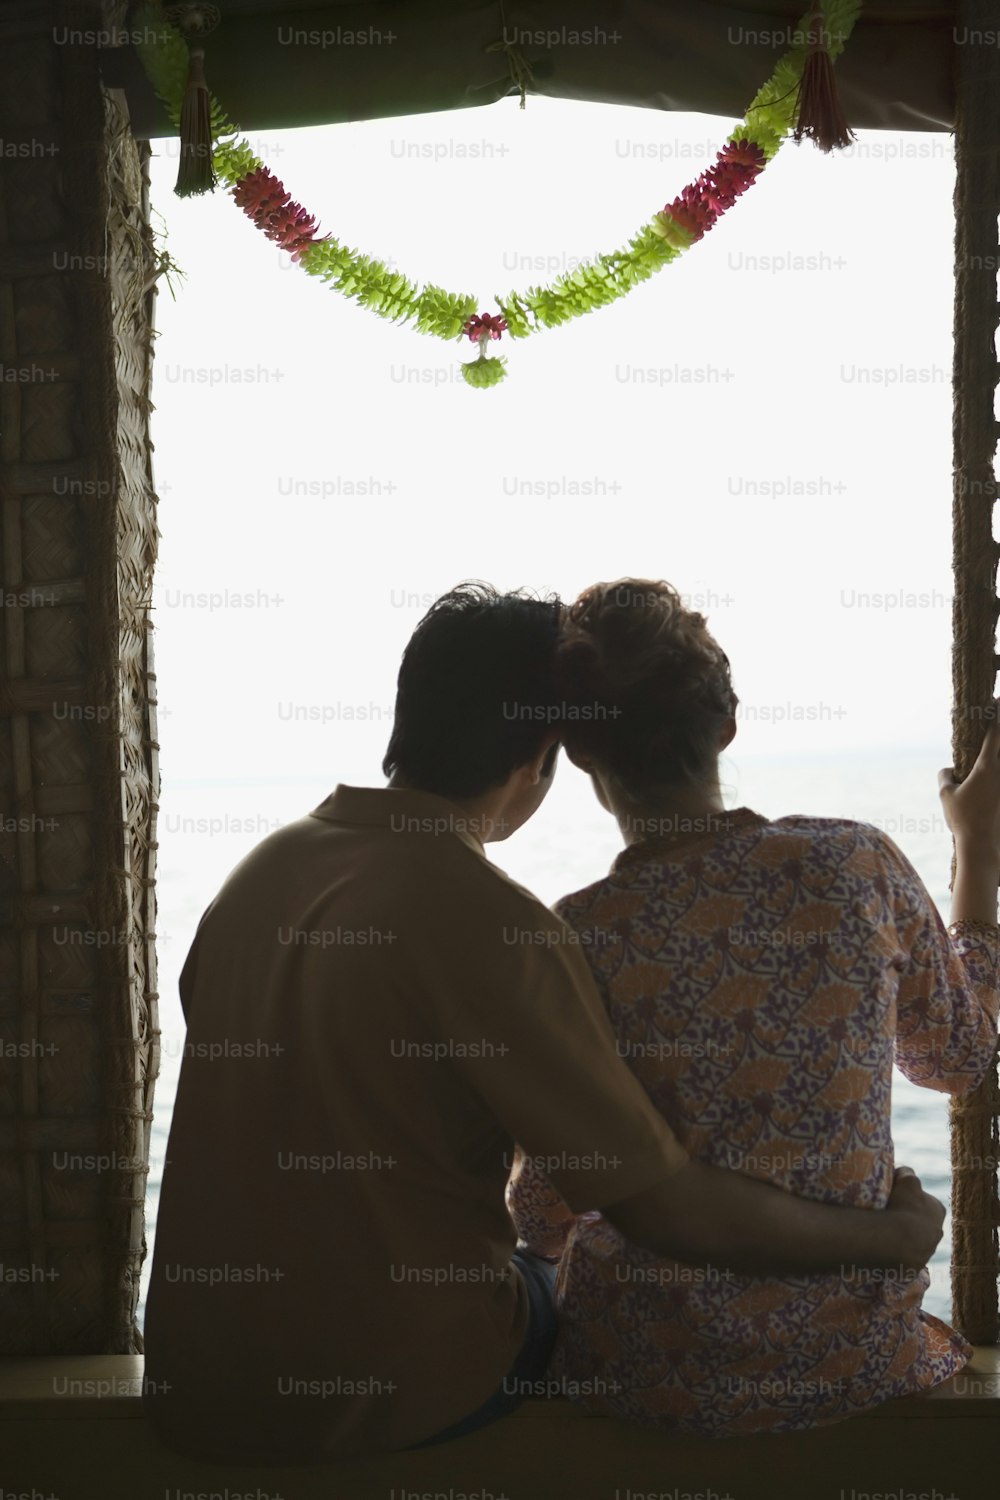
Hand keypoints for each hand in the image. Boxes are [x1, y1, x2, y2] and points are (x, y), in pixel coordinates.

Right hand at [884, 1165, 944, 1270]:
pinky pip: (902, 1256)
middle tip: (888, 1214)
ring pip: (912, 1240)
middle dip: (907, 1219)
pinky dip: (893, 1251)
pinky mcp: (912, 1266)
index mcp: (938, 1210)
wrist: (896, 1240)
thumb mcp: (907, 1180)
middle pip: (921, 1222)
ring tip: (882, 1230)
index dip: (910, 1198)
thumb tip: (905, 1172)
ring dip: (900, 1236)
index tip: (896, 1198)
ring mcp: (926, 1252)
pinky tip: (881, 1244)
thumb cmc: (903, 1206)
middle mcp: (937, 1233)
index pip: (925, 1201)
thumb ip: (908, 1173)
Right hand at [939, 703, 999, 860]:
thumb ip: (945, 776)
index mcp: (988, 767)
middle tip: (997, 718)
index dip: (996, 714)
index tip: (995, 702)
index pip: (995, 733)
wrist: (983, 847)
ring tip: (986, 757)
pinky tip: (986, 777)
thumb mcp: (945, 795)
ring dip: (994, 755)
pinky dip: (994, 776)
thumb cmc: (963, 820)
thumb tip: (948, 770)